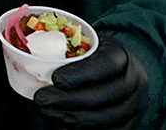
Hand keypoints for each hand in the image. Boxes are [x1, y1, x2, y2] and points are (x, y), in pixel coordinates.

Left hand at [33, 36, 147, 128]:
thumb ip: (68, 50)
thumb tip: (29, 57)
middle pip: (102, 96)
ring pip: (105, 118)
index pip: (103, 65)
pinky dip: (83, 129)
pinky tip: (63, 122)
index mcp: (121, 55)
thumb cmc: (98, 56)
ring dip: (72, 118)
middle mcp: (134, 80)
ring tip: (49, 112)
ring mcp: (135, 104)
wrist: (124, 71)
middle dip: (67, 101)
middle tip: (42, 99)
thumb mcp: (89, 44)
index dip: (78, 75)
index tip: (55, 79)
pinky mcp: (131, 123)